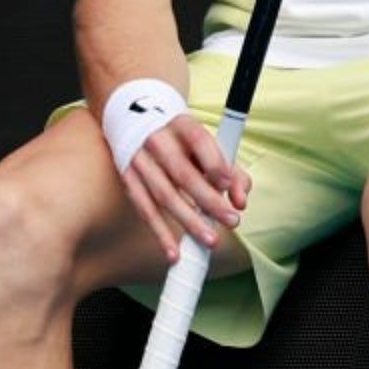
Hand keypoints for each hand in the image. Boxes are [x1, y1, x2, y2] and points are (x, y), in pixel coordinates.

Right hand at [121, 119, 248, 266]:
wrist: (133, 117)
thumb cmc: (180, 137)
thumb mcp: (205, 142)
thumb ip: (229, 169)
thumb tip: (241, 201)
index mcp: (182, 125)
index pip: (200, 142)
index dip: (215, 164)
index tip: (228, 185)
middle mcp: (159, 142)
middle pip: (184, 175)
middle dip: (209, 201)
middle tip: (232, 221)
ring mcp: (139, 161)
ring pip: (164, 196)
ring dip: (188, 221)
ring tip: (210, 240)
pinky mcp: (128, 179)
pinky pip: (144, 209)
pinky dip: (160, 232)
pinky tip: (174, 252)